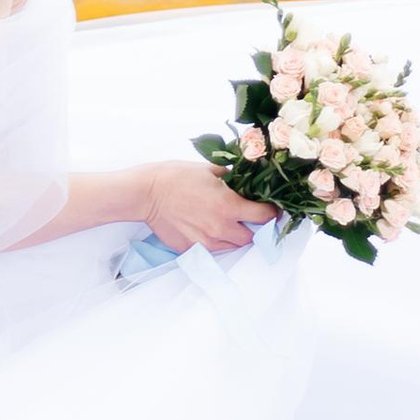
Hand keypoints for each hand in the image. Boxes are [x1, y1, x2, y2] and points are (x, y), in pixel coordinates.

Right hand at [142, 160, 276, 254]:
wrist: (148, 193)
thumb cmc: (176, 177)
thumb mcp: (210, 170)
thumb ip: (233, 178)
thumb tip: (246, 180)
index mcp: (229, 206)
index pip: (264, 216)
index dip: (271, 212)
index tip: (270, 208)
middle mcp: (221, 228)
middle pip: (252, 237)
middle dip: (254, 228)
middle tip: (248, 217)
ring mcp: (206, 243)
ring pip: (233, 246)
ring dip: (235, 236)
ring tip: (226, 222)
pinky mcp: (192, 250)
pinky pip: (212, 250)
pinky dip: (215, 241)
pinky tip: (207, 227)